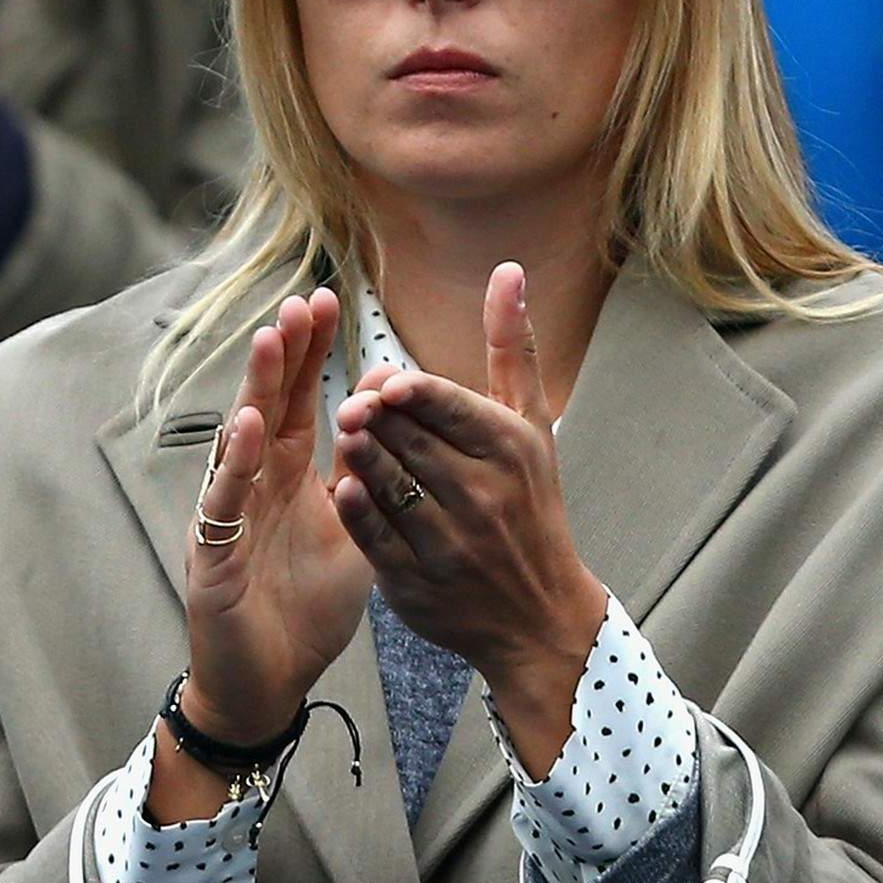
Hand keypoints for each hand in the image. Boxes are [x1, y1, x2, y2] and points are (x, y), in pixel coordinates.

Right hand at [181, 288, 372, 748]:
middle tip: (304, 299)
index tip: (329, 302)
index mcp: (283, 478)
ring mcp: (227, 516)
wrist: (270, 681)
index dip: (309, 353)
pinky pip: (223, 503)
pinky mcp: (213, 557)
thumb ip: (363, 480)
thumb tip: (391, 422)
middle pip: (265, 405)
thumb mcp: (349, 535)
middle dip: (283, 352)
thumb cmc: (304, 609)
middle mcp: (250, 486)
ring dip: (255, 389)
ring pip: (238, 442)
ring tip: (273, 339)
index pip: (295, 400)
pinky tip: (250, 427)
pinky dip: (235, 464)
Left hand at [332, 263, 607, 775]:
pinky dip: (358, 510)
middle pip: (412, 442)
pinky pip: (376, 539)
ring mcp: (451, 543)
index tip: (383, 378)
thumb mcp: (531, 425)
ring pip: (391, 486)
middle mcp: (485, 496)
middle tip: (351, 400)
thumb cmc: (531, 503)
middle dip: (375, 417)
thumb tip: (508, 270)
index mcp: (510, 450)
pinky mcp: (419, 582)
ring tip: (343, 431)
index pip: (450, 408)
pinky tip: (343, 486)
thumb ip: (511, 347)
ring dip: (361, 456)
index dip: (411, 389)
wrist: (539, 612)